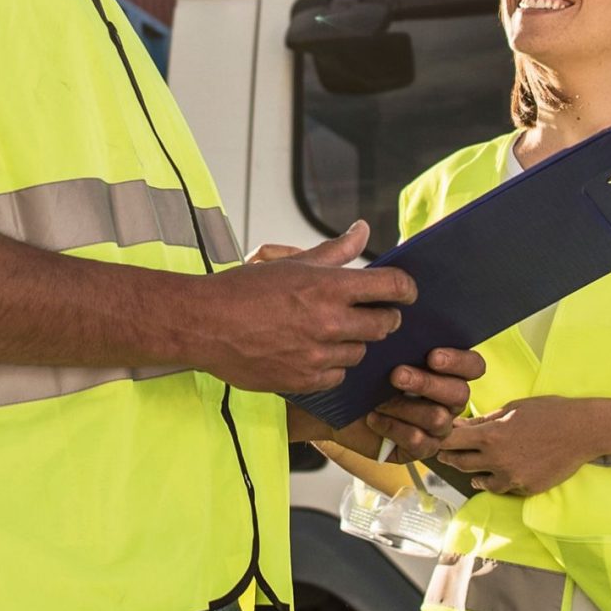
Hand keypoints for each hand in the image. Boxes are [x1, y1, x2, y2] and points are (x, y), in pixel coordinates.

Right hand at [179, 226, 413, 393]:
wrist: (204, 324)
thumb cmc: (244, 290)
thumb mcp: (292, 264)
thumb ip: (334, 251)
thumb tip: (362, 230)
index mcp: (329, 286)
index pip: (393, 286)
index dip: (406, 288)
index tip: (405, 292)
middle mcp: (330, 321)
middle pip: (385, 324)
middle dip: (383, 317)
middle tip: (371, 314)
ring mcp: (319, 355)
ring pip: (361, 352)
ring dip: (353, 342)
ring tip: (328, 332)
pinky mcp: (306, 380)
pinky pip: (338, 375)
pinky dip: (332, 366)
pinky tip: (313, 353)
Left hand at [292, 346, 485, 461]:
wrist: (333, 405)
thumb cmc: (362, 371)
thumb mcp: (381, 350)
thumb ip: (402, 337)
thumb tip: (407, 314)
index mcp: (448, 371)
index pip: (474, 366)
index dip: (460, 361)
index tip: (432, 356)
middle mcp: (447, 399)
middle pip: (460, 394)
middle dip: (428, 383)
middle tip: (396, 375)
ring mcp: (436, 426)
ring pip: (440, 419)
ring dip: (406, 408)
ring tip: (379, 400)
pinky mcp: (420, 448)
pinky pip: (421, 443)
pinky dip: (395, 428)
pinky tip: (374, 419)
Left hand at [436, 396, 610, 496]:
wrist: (583, 431)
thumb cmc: (549, 412)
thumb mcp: (513, 408)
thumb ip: (484, 421)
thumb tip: (460, 426)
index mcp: (492, 435)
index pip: (451, 441)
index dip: (439, 439)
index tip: (435, 437)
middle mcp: (498, 459)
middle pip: (460, 463)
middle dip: (450, 457)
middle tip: (444, 453)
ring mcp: (513, 477)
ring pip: (479, 481)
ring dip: (471, 473)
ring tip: (467, 467)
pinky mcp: (526, 488)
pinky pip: (503, 488)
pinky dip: (496, 481)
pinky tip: (493, 476)